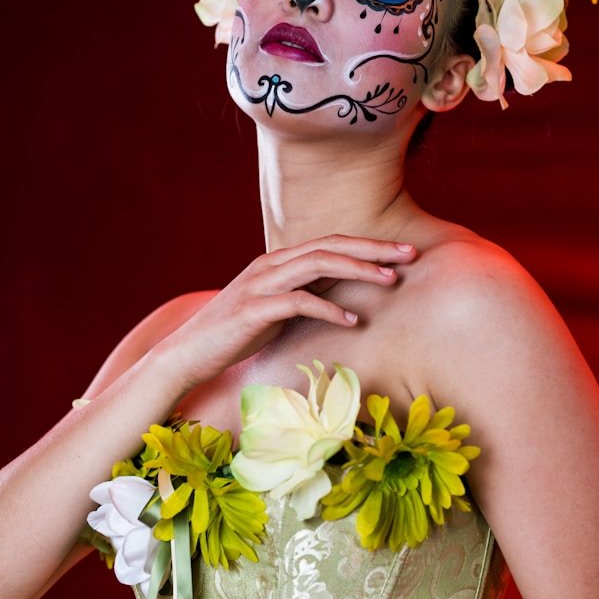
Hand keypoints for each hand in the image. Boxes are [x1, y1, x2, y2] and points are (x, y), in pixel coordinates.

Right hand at [155, 234, 416, 390]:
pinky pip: (298, 301)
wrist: (187, 354)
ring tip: (390, 279)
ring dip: (357, 269)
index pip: (331, 243)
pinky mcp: (254, 310)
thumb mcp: (277, 309)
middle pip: (330, 246)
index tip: (404, 250)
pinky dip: (328, 307)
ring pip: (317, 264)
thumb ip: (305, 293)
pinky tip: (353, 319)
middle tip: (410, 253)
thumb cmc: (235, 335)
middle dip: (373, 248)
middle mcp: (271, 265)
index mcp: (279, 262)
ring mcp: (261, 284)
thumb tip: (342, 289)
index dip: (369, 244)